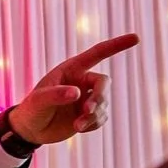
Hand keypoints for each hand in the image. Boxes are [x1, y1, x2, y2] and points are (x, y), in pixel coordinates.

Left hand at [8, 34, 139, 145]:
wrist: (31, 129)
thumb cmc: (32, 109)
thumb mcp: (39, 100)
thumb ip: (57, 94)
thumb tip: (77, 93)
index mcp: (72, 69)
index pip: (97, 53)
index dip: (117, 45)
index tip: (136, 38)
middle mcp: (82, 81)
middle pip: (103, 84)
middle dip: (99, 97)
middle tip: (87, 110)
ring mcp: (86, 98)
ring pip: (103, 104)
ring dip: (94, 116)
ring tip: (78, 125)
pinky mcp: (89, 115)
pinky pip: (101, 118)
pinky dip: (93, 124)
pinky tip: (79, 128)